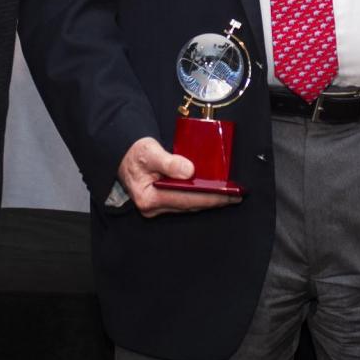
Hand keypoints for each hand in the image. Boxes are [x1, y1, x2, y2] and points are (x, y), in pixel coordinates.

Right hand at [117, 137, 239, 215]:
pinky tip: (212, 193)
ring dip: (208, 200)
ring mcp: (156, 207)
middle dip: (214, 201)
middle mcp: (152, 207)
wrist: (123, 154)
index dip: (209, 197)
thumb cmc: (134, 153)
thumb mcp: (149, 152)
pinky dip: (199, 196)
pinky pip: (184, 201)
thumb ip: (169, 162)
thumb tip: (189, 171)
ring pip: (188, 205)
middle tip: (236, 196)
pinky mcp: (161, 202)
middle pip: (189, 205)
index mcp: (148, 198)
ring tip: (229, 195)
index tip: (228, 194)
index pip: (185, 199)